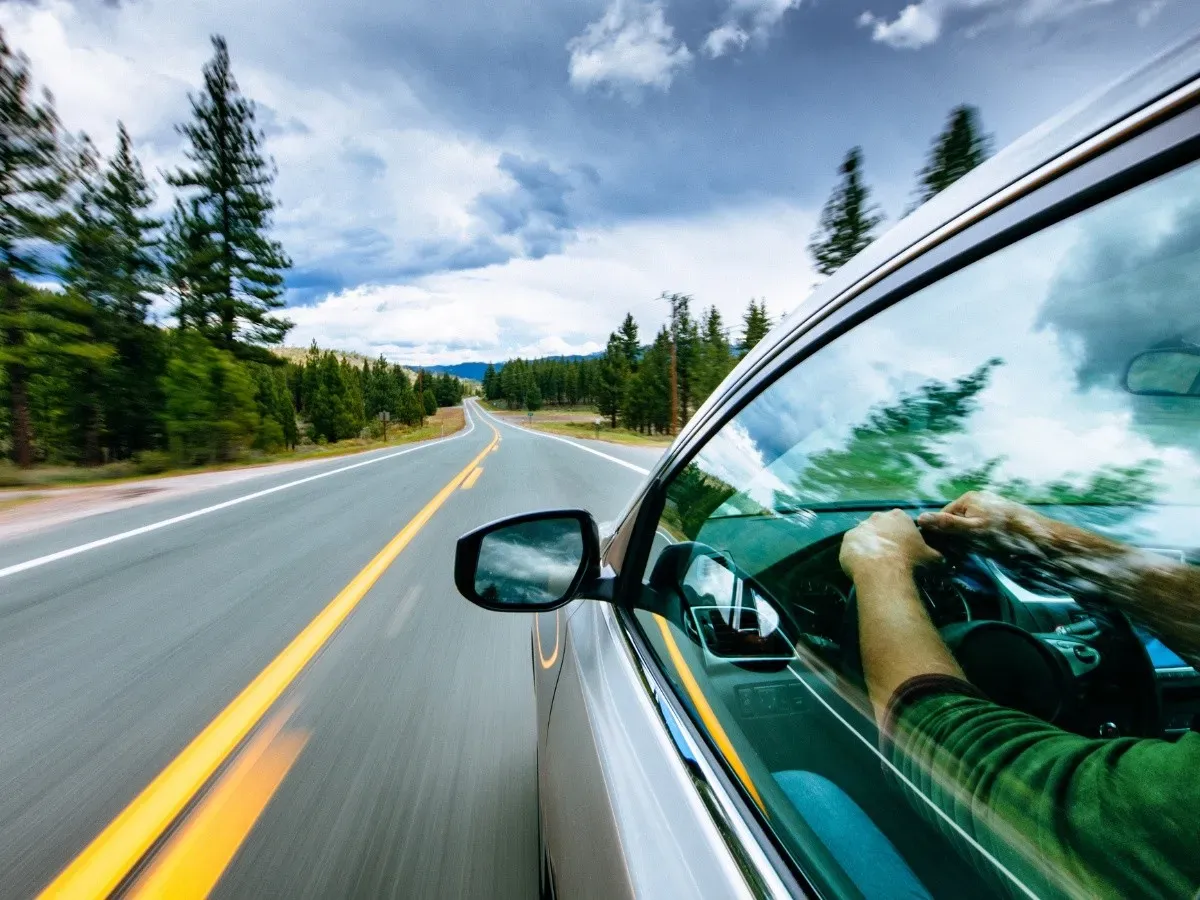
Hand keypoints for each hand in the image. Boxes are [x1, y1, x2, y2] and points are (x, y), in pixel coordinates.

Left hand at [840, 509, 941, 583]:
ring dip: (870, 545)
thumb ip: (935, 554)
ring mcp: (860, 526)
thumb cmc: (909, 561)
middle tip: (889, 556)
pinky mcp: (847, 539)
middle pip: (881, 526)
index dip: (902, 535)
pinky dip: (857, 553)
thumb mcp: (931, 558)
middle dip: (885, 538)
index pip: (901, 522)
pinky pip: (853, 546)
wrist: (882, 570)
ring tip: (875, 562)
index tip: (904, 548)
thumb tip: (941, 558)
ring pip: (866, 536)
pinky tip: (862, 565)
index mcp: (899, 516)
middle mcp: (878, 516)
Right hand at [917, 491, 1047, 549]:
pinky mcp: (1000, 515)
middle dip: (956, 537)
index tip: (945, 551)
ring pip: (970, 525)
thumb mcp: (972, 531)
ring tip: (976, 553)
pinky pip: (982, 527)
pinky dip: (981, 538)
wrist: (1039, 536)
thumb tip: (920, 518)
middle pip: (957, 520)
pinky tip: (988, 548)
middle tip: (961, 555)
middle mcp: (978, 499)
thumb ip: (946, 525)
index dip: (942, 534)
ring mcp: (990, 506)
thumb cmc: (1004, 534)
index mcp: (968, 498)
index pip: (943, 516)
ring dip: (969, 540)